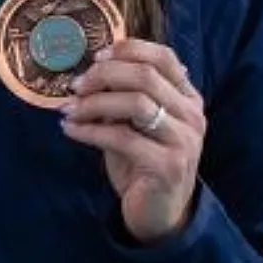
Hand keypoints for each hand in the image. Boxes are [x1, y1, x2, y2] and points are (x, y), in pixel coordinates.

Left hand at [59, 39, 205, 244]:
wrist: (158, 212)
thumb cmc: (142, 162)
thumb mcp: (135, 123)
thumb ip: (124, 96)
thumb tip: (90, 70)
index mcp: (187, 97)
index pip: (164, 57)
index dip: (128, 50)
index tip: (95, 57)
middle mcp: (191, 115)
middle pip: (146, 75)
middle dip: (104, 76)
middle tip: (76, 86)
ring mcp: (183, 140)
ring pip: (136, 103)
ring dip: (94, 104)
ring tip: (70, 110)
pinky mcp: (168, 166)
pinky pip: (123, 138)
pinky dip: (90, 131)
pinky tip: (71, 130)